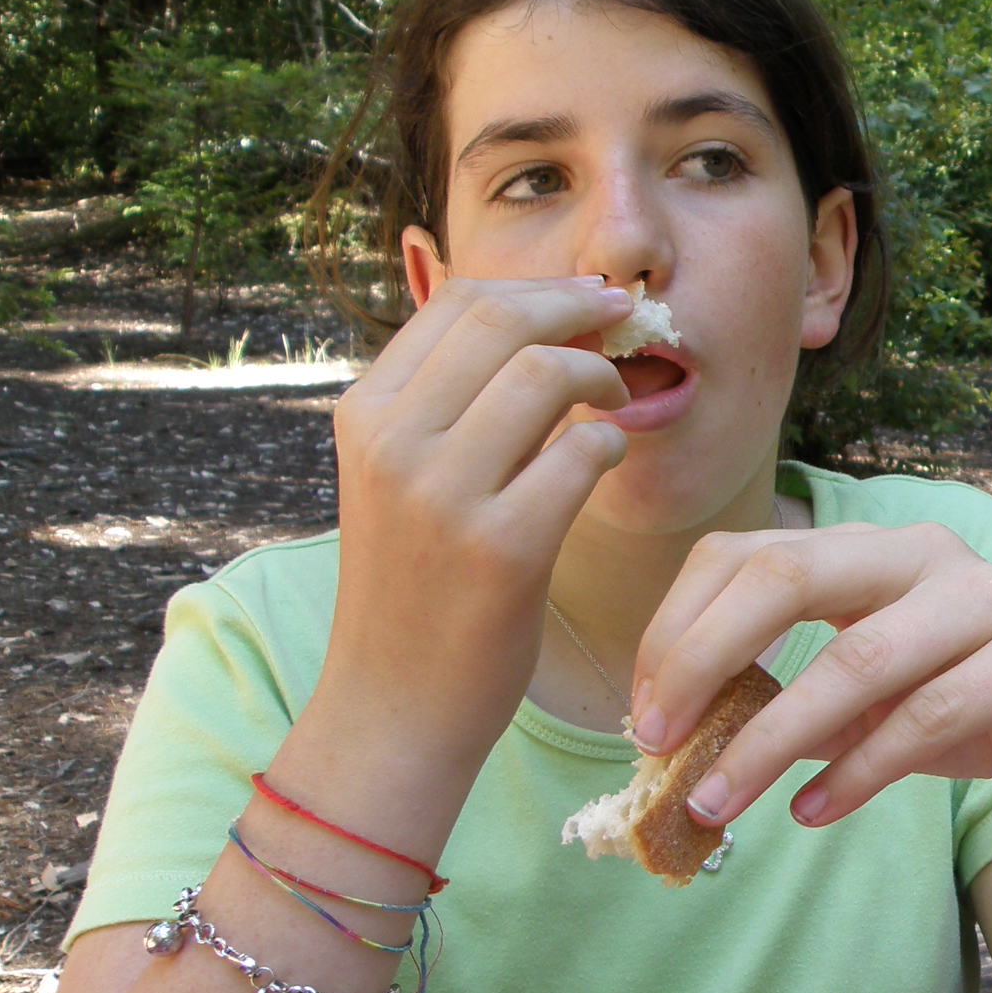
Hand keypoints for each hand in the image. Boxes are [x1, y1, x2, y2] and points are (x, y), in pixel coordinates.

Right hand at [312, 275, 634, 769]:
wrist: (393, 705)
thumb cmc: (417, 584)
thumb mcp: (402, 475)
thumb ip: (449, 402)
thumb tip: (537, 316)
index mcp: (366, 414)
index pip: (457, 300)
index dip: (539, 287)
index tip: (589, 298)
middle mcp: (393, 443)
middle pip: (504, 320)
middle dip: (581, 309)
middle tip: (625, 324)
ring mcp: (442, 495)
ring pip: (547, 374)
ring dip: (603, 377)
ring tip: (615, 401)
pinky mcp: (500, 549)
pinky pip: (582, 453)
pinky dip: (611, 443)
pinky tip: (607, 459)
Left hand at [630, 521, 991, 824]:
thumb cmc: (963, 712)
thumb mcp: (859, 710)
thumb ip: (782, 711)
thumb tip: (672, 752)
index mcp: (869, 549)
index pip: (747, 552)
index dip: (678, 627)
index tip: (642, 715)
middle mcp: (924, 553)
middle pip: (791, 572)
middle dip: (704, 657)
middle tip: (656, 743)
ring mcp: (989, 598)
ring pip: (859, 657)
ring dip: (773, 740)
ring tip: (718, 804)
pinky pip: (933, 714)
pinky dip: (861, 771)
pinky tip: (812, 813)